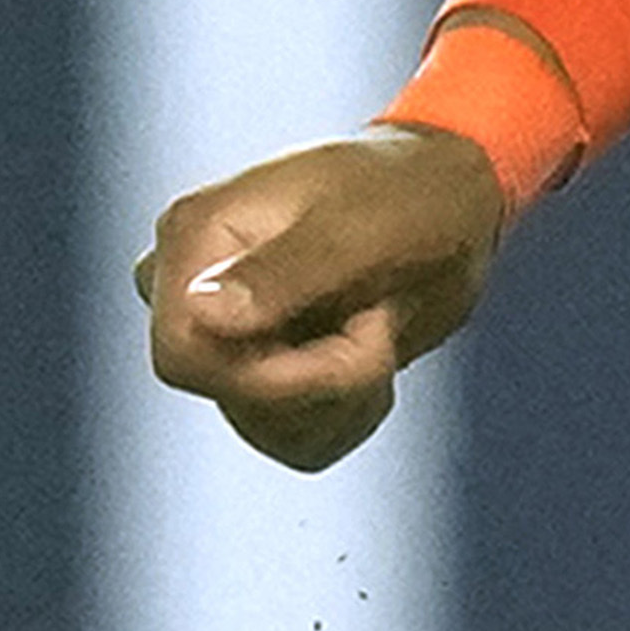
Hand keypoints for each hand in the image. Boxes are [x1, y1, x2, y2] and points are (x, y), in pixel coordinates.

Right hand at [136, 123, 510, 470]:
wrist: (445, 199)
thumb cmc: (406, 196)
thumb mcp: (358, 231)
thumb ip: (280, 274)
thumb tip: (200, 312)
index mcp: (197, 234)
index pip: (183, 356)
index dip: (270, 376)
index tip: (357, 338)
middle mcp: (193, 284)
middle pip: (227, 394)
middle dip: (321, 380)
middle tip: (379, 322)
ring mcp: (223, 330)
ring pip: (262, 425)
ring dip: (341, 397)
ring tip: (377, 327)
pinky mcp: (258, 365)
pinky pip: (290, 435)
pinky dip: (344, 411)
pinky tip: (370, 352)